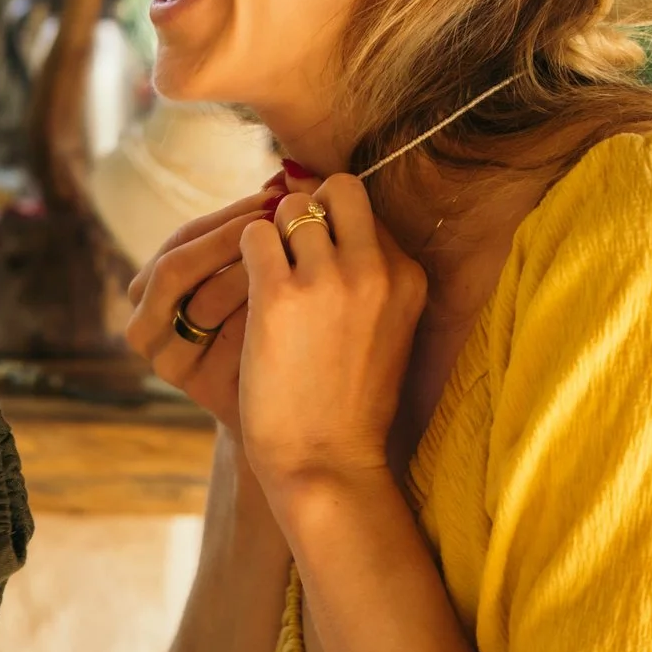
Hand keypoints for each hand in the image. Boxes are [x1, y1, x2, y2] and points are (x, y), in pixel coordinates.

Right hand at [124, 180, 288, 426]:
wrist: (294, 406)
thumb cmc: (276, 324)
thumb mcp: (261, 271)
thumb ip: (265, 226)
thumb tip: (296, 168)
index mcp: (150, 289)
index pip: (182, 238)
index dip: (229, 215)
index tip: (278, 196)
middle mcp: (146, 324)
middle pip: (176, 265)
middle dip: (230, 237)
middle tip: (281, 219)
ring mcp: (169, 360)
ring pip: (201, 300)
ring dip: (248, 270)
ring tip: (292, 253)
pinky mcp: (199, 388)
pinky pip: (228, 339)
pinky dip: (258, 313)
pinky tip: (294, 299)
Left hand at [235, 175, 426, 502]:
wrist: (328, 462)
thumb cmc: (352, 403)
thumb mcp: (389, 330)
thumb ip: (373, 278)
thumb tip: (333, 220)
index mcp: (408, 276)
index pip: (367, 212)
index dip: (335, 227)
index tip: (317, 256)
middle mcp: (375, 268)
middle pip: (337, 188)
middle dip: (309, 209)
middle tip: (290, 249)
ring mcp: (328, 278)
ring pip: (289, 208)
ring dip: (271, 235)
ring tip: (265, 278)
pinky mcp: (280, 295)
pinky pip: (252, 235)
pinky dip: (242, 254)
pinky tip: (246, 290)